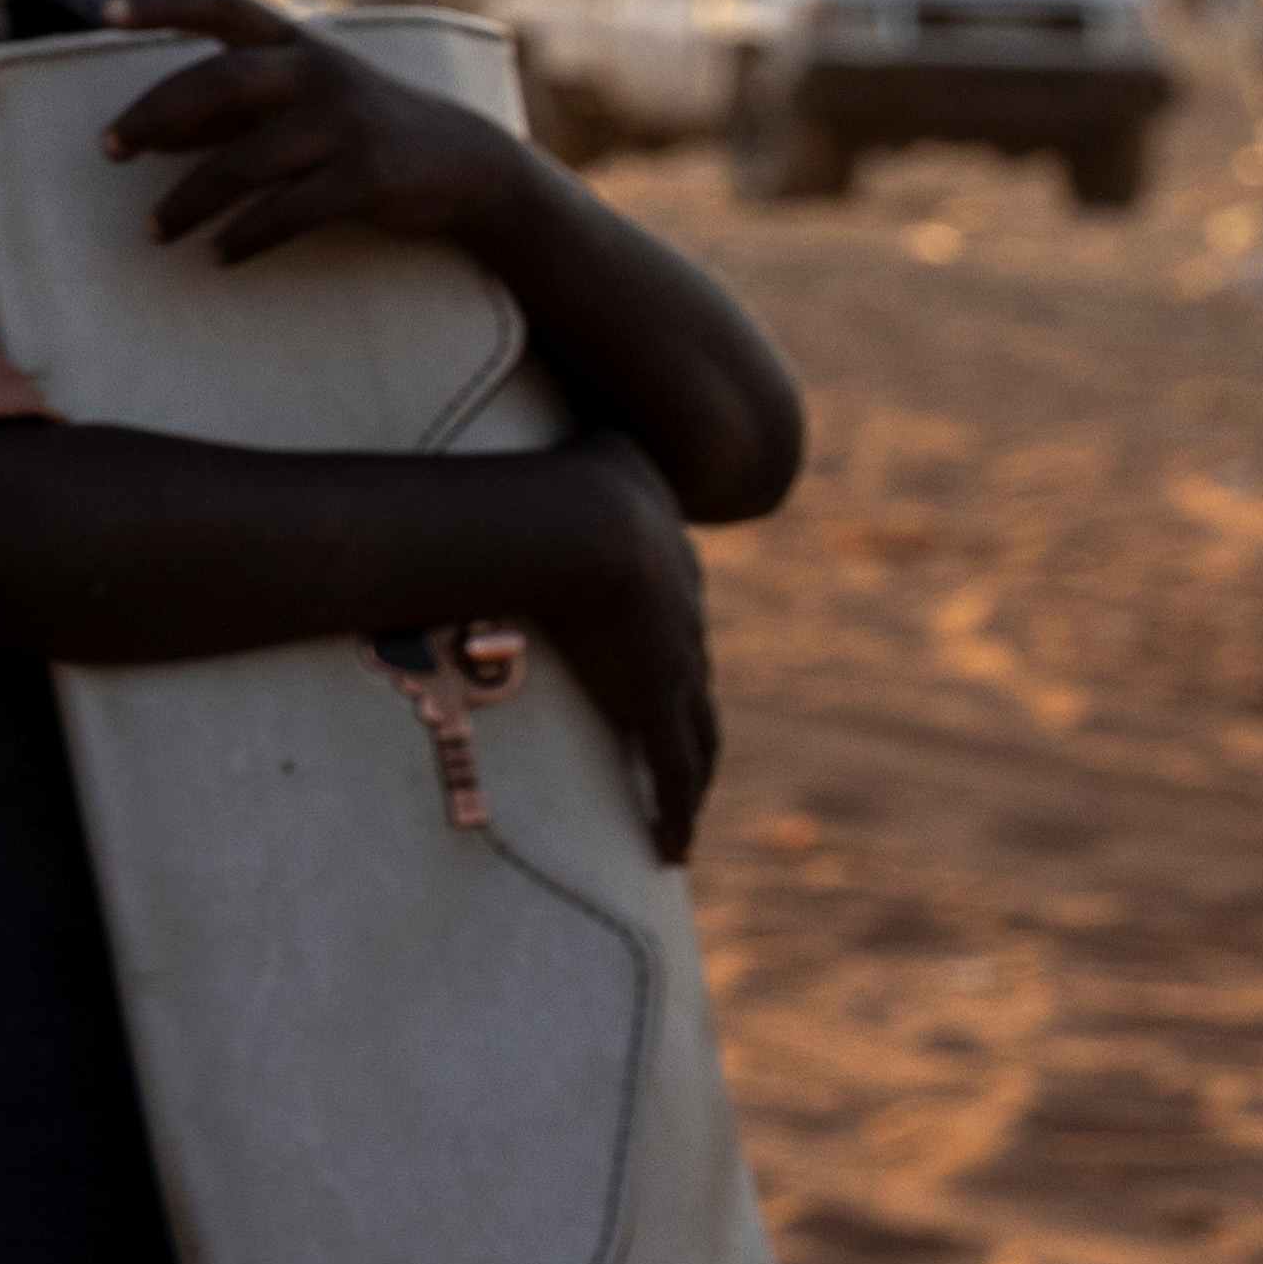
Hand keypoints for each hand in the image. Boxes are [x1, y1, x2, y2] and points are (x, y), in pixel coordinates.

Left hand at [87, 0, 534, 267]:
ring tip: (154, 231)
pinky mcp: (367, 178)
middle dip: (154, 114)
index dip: (162, 2)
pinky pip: (287, 211)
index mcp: (293, 41)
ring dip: (189, 201)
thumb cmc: (350, 126)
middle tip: (107, 148)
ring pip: (245, 161)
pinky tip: (218, 255)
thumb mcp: (294, 99)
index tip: (103, 10)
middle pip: (219, 81)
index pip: (219, 4)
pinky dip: (245, 237)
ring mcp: (344, 124)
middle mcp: (316, 71)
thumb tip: (142, 133)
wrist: (463, 162)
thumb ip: (224, 108)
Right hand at [525, 450, 723, 857]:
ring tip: (683, 808)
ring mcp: (673, 664)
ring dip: (692, 771)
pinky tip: (673, 849)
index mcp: (667, 560)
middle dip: (690, 715)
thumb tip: (565, 414)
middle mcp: (684, 617)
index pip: (675, 614)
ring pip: (697, 734)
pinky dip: (676, 812)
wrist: (585, 523)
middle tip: (679, 748)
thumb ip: (581, 439)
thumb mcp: (586, 447)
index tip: (655, 664)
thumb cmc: (568, 474)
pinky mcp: (653, 704)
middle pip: (698, 679)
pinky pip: (670, 774)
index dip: (668, 642)